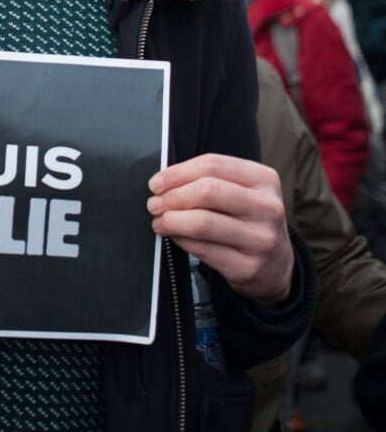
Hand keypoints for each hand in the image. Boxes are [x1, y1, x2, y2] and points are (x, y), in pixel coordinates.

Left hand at [146, 153, 293, 304]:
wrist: (277, 267)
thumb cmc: (248, 220)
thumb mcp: (244, 192)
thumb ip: (212, 180)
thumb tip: (163, 182)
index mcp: (264, 179)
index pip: (213, 165)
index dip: (178, 172)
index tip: (156, 182)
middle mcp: (267, 207)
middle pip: (207, 191)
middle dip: (173, 196)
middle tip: (153, 203)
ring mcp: (260, 239)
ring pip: (203, 223)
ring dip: (171, 220)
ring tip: (159, 221)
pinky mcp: (248, 267)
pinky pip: (203, 250)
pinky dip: (181, 240)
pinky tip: (174, 236)